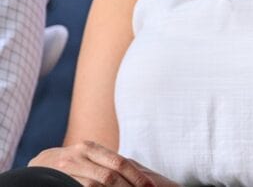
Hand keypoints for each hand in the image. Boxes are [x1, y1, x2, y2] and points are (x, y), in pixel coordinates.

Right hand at [29, 141, 178, 186]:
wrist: (36, 166)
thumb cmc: (69, 164)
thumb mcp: (87, 157)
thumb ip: (107, 164)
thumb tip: (136, 178)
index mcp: (92, 148)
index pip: (121, 163)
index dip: (138, 177)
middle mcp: (80, 155)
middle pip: (111, 176)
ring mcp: (67, 168)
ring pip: (98, 186)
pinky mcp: (58, 180)